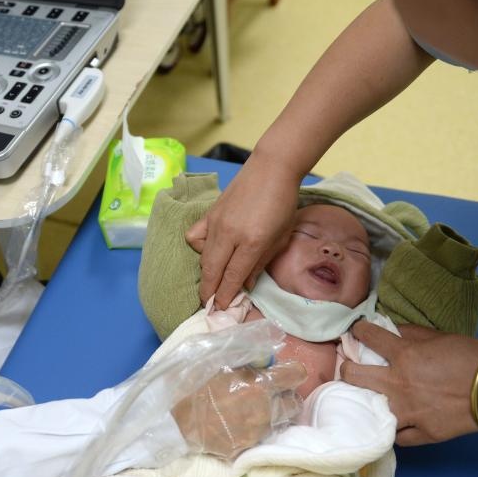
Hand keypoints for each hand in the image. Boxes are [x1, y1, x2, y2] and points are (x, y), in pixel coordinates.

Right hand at [171, 360, 305, 459]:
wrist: (180, 423)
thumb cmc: (197, 387)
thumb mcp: (219, 362)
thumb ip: (246, 357)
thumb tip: (267, 355)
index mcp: (260, 384)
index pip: (297, 374)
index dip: (291, 371)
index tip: (282, 372)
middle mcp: (265, 409)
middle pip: (294, 401)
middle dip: (285, 395)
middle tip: (269, 392)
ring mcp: (259, 430)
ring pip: (281, 419)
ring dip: (274, 412)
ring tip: (254, 408)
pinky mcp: (251, 445)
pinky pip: (264, 434)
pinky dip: (258, 427)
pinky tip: (242, 422)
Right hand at [186, 158, 299, 308]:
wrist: (272, 168)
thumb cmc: (283, 203)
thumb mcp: (280, 237)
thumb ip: (261, 262)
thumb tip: (244, 284)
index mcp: (252, 241)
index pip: (233, 276)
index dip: (226, 295)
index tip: (221, 308)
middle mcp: (230, 234)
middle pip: (212, 270)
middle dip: (209, 291)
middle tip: (209, 304)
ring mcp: (216, 223)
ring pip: (203, 256)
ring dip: (205, 273)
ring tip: (211, 282)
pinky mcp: (209, 213)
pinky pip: (195, 236)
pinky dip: (198, 247)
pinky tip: (208, 251)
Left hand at [340, 321, 477, 444]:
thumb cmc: (473, 358)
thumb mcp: (440, 337)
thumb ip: (412, 334)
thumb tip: (392, 330)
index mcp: (405, 355)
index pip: (368, 337)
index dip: (358, 332)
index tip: (355, 332)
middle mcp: (398, 384)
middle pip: (352, 375)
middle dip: (346, 369)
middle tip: (350, 368)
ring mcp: (408, 411)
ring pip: (369, 410)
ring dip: (366, 403)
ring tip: (367, 400)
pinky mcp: (422, 433)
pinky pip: (397, 436)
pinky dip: (394, 429)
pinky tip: (394, 423)